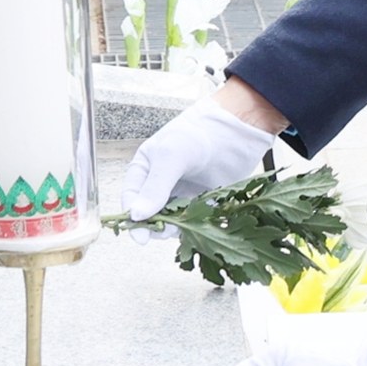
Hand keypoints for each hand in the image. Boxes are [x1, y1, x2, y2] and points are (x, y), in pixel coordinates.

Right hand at [121, 95, 281, 219]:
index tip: (141, 237)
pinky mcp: (203, 201)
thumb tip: (137, 216)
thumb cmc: (196, 133)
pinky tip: (202, 229)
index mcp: (144, 171)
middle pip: (151, 214)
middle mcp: (160, 184)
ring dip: (177, 228)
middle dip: (157, 225)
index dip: (134, 219)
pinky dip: (197, 227)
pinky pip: (196, 220)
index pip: (132, 199)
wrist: (235, 128)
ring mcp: (182, 193)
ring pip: (173, 220)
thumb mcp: (170, 157)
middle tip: (168, 231)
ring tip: (185, 228)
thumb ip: (155, 187)